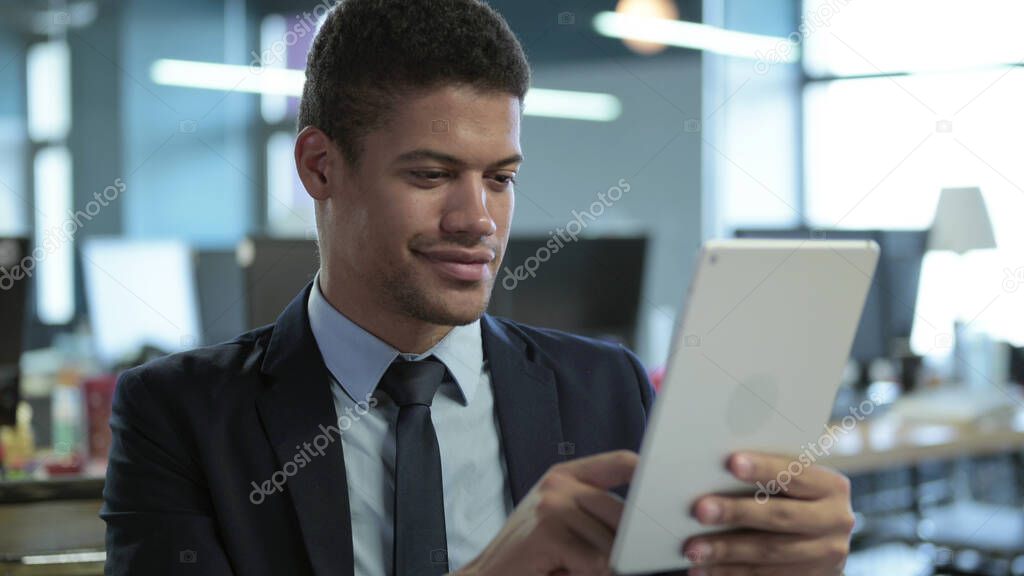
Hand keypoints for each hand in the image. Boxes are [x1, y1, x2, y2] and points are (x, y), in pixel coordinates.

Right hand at [457, 450, 637, 575]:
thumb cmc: (532, 558)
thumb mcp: (565, 524)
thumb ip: (597, 513)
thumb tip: (648, 523)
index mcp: (565, 475)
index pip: (621, 462)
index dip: (649, 474)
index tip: (670, 492)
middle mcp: (559, 483)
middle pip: (624, 512)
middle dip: (626, 547)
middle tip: (600, 563)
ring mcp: (551, 504)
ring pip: (611, 544)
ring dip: (600, 568)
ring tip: (567, 567)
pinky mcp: (547, 531)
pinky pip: (595, 561)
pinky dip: (585, 575)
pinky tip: (558, 571)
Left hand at [682, 452, 853, 575]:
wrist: (823, 539)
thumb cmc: (795, 497)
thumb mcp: (795, 482)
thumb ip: (769, 474)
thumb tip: (714, 468)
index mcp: (831, 487)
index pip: (795, 475)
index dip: (763, 468)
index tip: (731, 462)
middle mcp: (835, 521)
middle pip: (780, 517)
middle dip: (737, 512)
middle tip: (700, 510)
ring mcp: (826, 556)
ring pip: (769, 553)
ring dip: (726, 552)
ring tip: (693, 549)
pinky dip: (730, 573)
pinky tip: (704, 570)